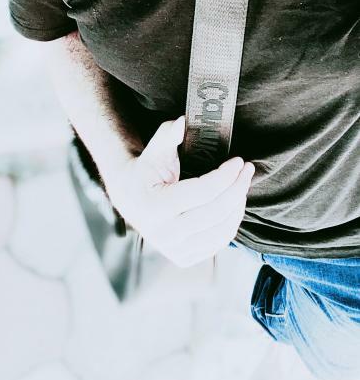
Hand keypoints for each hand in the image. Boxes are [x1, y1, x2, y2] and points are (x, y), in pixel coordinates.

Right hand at [103, 116, 254, 268]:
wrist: (131, 199)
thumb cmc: (146, 171)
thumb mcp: (154, 149)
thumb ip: (167, 134)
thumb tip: (182, 122)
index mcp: (154, 207)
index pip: (202, 193)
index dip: (225, 176)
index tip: (238, 161)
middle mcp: (163, 234)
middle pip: (215, 212)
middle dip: (237, 188)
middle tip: (247, 169)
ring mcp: (174, 250)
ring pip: (221, 229)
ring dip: (238, 204)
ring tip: (242, 184)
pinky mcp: (185, 258)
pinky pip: (218, 242)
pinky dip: (231, 222)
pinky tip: (234, 203)